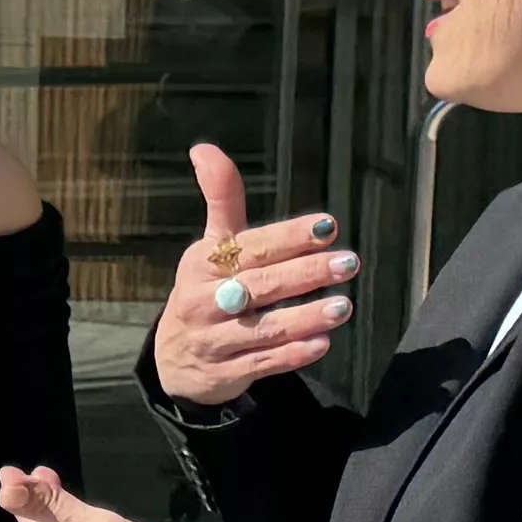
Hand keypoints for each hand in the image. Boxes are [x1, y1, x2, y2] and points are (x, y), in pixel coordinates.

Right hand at [152, 141, 356, 407]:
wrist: (172, 360)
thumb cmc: (205, 291)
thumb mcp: (210, 247)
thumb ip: (220, 200)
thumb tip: (204, 148)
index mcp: (205, 263)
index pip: (252, 246)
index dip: (289, 236)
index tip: (327, 225)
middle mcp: (205, 300)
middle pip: (260, 285)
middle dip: (305, 273)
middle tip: (348, 262)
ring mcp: (214, 340)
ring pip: (263, 328)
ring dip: (305, 317)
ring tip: (343, 306)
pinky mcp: (226, 373)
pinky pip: (262, 363)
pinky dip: (291, 355)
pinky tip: (321, 344)